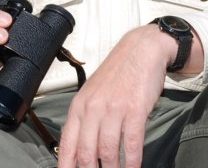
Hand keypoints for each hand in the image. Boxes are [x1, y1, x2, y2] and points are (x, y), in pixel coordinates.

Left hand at [56, 24, 174, 167]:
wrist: (140, 51)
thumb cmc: (117, 74)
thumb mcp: (92, 94)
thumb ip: (85, 120)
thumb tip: (79, 150)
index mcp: (79, 106)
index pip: (67, 144)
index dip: (66, 166)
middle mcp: (93, 108)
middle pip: (86, 152)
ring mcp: (113, 109)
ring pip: (107, 151)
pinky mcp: (134, 110)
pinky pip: (131, 144)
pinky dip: (132, 162)